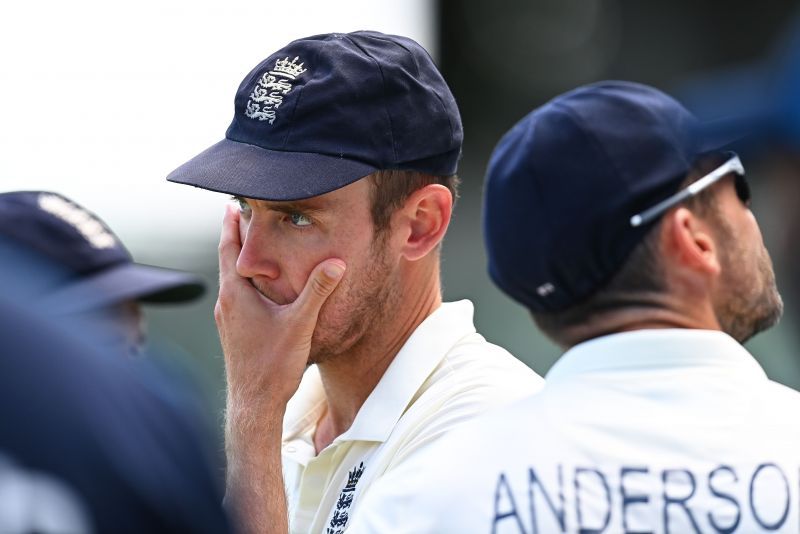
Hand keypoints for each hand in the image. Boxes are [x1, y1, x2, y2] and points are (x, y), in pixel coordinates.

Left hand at [215, 205, 345, 412]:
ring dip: (239, 260)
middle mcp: (225, 304)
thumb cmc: (274, 365)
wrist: (254, 405)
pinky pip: (235, 298)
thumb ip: (317, 291)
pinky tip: (258, 288)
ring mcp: (226, 321)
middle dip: (234, 237)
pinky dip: (244, 282)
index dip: (231, 225)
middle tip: (240, 215)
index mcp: (236, 295)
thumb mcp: (301, 324)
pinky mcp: (233, 333)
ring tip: (251, 246)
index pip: (229, 249)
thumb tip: (336, 262)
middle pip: (227, 261)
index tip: (232, 203)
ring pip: (231, 281)